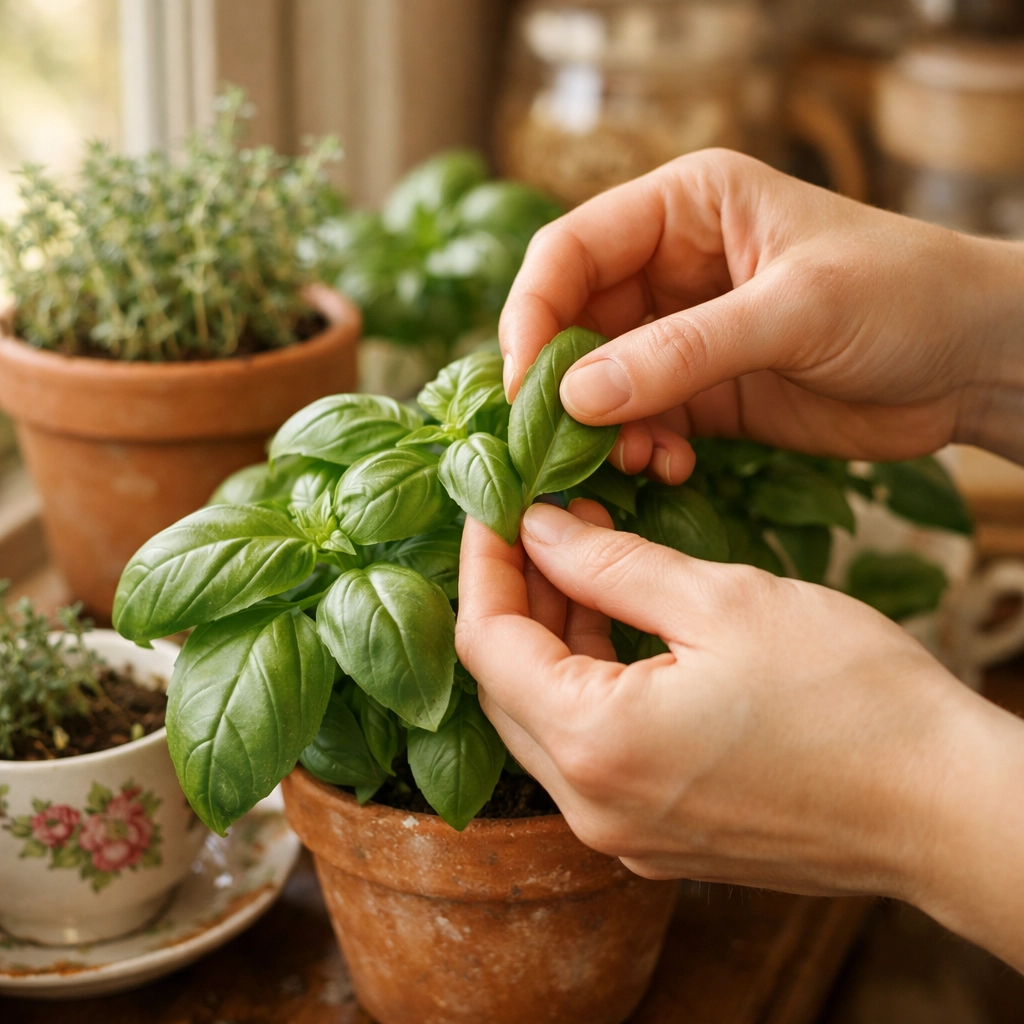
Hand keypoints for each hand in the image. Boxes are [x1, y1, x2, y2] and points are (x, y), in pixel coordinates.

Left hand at [456, 502, 1023, 969]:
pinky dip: (586, 682)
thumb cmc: (851, 699)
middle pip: (504, 685)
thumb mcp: (720, 602)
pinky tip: (614, 624)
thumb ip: (610, 564)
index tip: (495, 505)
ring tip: (581, 557)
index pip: (487, 641)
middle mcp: (591, 805)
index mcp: (596, 743)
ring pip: (544, 718)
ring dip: (551, 636)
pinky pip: (589, 751)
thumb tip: (538, 528)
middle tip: (541, 523)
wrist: (944, 805)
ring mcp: (623, 831)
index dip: (483, 562)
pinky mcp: (657, 836)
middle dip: (513, 595)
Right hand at [500, 150, 1023, 473]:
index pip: (570, 251)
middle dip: (561, 384)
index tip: (520, 384)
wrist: (975, 359)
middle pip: (572, 321)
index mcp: (686, 208)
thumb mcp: (794, 311)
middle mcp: (671, 266)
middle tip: (560, 443)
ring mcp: (683, 333)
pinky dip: (641, 450)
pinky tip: (670, 469)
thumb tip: (574, 397)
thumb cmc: (904, 296)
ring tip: (633, 461)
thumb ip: (682, 352)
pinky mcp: (703, 392)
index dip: (532, 314)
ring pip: (599, 381)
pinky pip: (641, 422)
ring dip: (602, 428)